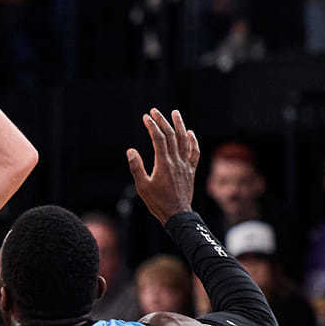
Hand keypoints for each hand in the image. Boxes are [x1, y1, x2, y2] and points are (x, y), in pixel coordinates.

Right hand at [125, 107, 200, 222]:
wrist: (177, 214)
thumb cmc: (157, 202)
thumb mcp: (142, 186)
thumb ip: (136, 167)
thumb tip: (130, 151)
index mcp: (163, 163)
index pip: (158, 138)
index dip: (152, 126)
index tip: (146, 117)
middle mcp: (176, 161)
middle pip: (170, 135)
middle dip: (162, 121)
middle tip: (154, 111)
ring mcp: (185, 165)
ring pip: (184, 140)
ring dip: (179, 125)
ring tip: (175, 113)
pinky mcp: (190, 170)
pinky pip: (193, 152)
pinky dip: (192, 141)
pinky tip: (189, 133)